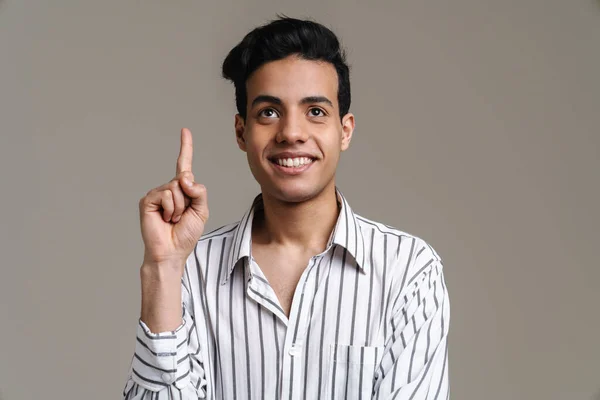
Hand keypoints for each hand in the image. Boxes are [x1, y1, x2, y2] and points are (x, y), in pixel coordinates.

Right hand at [138, 128, 208, 271]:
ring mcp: (157, 193)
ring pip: (176, 187)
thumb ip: (199, 191)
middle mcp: (169, 188)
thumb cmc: (186, 233)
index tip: (185, 130)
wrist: (172, 251)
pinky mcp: (148, 200)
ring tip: (174, 219)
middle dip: (190, 198)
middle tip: (182, 216)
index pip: (184, 165)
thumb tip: (184, 177)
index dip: (185, 147)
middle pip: (185, 179)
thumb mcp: (201, 210)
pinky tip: (166, 219)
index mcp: (182, 189)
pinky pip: (166, 195)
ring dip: (180, 207)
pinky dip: (171, 209)